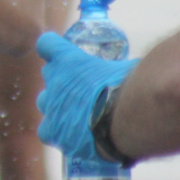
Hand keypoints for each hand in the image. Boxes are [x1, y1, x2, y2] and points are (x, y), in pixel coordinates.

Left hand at [36, 32, 139, 162]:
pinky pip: (47, 131)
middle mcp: (53, 80)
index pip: (46, 44)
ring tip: (78, 113)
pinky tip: (73, 136)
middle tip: (82, 87)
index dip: (54, 48)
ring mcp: (51, 107)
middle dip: (62, 79)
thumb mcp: (127, 67)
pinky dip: (58, 133)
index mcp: (66, 58)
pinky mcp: (54, 132)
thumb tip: (134, 68)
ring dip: (58, 104)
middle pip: (48, 74)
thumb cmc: (131, 87)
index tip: (62, 53)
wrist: (127, 119)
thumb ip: (122, 65)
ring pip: (44, 102)